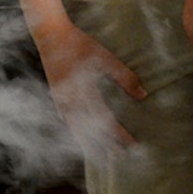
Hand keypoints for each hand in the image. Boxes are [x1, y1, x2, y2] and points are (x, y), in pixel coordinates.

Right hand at [33, 16, 144, 151]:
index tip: (132, 145)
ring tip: (100, 155)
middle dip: (104, 146)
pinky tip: (78, 134)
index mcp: (85, 94)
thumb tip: (143, 95)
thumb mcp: (104, 57)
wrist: (49, 34)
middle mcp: (71, 102)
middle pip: (89, 132)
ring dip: (89, 143)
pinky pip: (67, 120)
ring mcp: (61, 100)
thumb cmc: (78, 43)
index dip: (119, 135)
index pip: (105, 121)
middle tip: (119, 159)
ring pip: (76, 129)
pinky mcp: (56, 96)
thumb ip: (123, 76)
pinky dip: (75, 131)